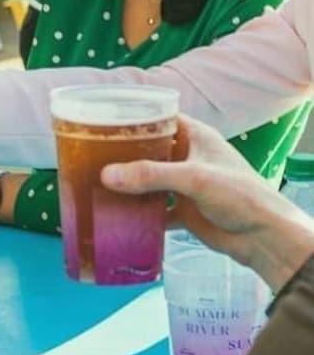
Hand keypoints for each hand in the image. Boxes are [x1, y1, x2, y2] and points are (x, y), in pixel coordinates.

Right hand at [101, 115, 313, 292]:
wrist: (264, 238)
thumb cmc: (239, 196)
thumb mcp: (194, 178)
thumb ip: (150, 175)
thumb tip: (106, 175)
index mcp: (194, 136)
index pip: (158, 116)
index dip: (133, 115)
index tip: (103, 119)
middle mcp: (187, 156)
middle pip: (148, 149)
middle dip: (123, 152)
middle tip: (90, 152)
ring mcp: (184, 184)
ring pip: (149, 179)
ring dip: (128, 183)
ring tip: (95, 181)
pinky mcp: (183, 209)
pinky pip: (154, 207)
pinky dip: (138, 210)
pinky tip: (117, 213)